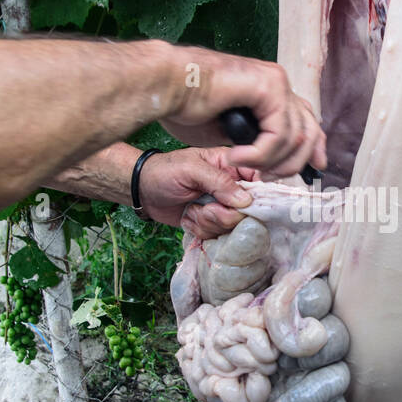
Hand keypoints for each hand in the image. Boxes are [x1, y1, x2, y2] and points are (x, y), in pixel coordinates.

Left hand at [136, 148, 258, 240]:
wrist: (143, 191)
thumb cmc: (164, 172)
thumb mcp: (191, 170)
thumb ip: (219, 181)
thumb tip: (245, 200)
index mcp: (231, 166)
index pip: (259, 181)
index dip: (255, 196)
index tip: (241, 205)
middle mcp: (231, 187)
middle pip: (247, 211)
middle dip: (223, 215)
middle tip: (205, 207)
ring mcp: (222, 207)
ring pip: (231, 226)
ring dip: (208, 222)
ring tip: (192, 210)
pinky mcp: (211, 223)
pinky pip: (217, 235)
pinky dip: (200, 230)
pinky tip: (189, 217)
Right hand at [162, 50, 325, 176]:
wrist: (166, 85)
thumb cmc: (187, 106)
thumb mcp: (230, 134)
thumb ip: (255, 143)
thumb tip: (272, 163)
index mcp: (272, 91)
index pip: (307, 122)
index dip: (312, 149)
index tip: (312, 172)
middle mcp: (278, 84)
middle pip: (310, 130)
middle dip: (294, 163)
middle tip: (267, 179)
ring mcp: (276, 82)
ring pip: (296, 137)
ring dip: (269, 162)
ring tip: (241, 164)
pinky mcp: (269, 85)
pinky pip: (279, 133)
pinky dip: (260, 153)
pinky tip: (237, 156)